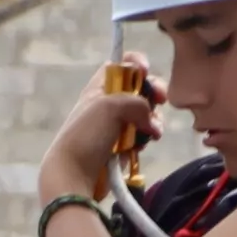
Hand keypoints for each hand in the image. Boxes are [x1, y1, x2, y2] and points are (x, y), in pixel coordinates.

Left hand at [40, 57, 162, 202]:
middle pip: (141, 88)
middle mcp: (109, 102)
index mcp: (100, 87)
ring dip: (154, 120)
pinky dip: (148, 136)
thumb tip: (150, 119)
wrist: (75, 174)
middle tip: (161, 100)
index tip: (146, 70)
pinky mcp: (124, 145)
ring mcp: (117, 124)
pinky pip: (144, 134)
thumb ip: (136, 102)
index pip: (122, 64)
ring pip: (147, 113)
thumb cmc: (87, 136)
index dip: (137, 62)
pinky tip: (147, 142)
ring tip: (153, 132)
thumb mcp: (109, 107)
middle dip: (154, 92)